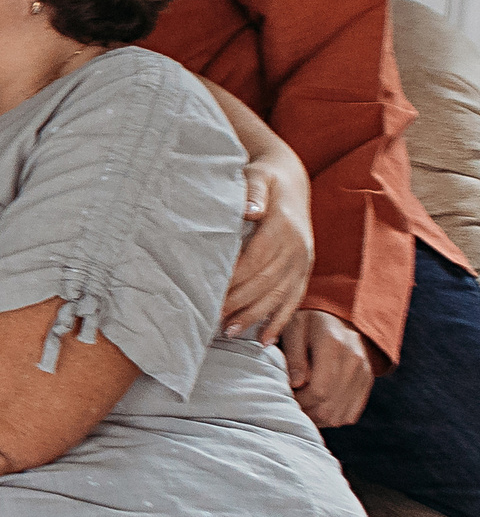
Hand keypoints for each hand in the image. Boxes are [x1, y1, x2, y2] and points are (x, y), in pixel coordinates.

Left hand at [222, 160, 313, 339]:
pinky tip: (265, 339)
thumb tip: (251, 210)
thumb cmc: (265, 178)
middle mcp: (297, 248)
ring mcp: (303, 262)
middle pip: (265, 282)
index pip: (255, 259)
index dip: (234, 279)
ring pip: (279, 296)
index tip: (211, 294)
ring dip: (255, 317)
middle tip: (212, 321)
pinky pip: (294, 301)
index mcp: (283, 227)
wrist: (291, 181)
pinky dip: (280, 321)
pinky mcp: (304, 271)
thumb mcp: (257, 176)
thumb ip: (253, 192)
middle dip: (239, 304)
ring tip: (230, 332)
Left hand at [280, 308, 374, 428]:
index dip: (299, 400)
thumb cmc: (307, 323)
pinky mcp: (366, 383)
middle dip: (306, 410)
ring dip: (317, 417)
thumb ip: (293, 355)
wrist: (336, 318)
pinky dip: (332, 417)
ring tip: (302, 404)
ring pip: (340, 415)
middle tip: (291, 401)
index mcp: (333, 344)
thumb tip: (296, 383)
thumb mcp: (292, 328)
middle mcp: (354, 360)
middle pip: (329, 405)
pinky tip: (317, 406)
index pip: (319, 389)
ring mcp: (364, 373)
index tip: (286, 394)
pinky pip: (350, 414)